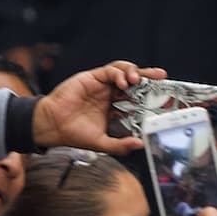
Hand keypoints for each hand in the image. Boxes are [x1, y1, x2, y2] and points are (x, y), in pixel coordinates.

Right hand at [32, 60, 167, 153]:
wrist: (53, 127)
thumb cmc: (75, 134)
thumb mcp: (102, 143)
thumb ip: (120, 145)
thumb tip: (139, 144)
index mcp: (114, 106)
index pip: (136, 96)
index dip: (149, 94)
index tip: (163, 94)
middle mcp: (109, 93)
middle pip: (133, 80)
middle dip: (147, 76)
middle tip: (161, 76)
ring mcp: (101, 84)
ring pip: (122, 70)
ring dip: (133, 72)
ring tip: (138, 80)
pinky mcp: (91, 77)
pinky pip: (109, 70)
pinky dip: (118, 73)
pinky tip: (123, 83)